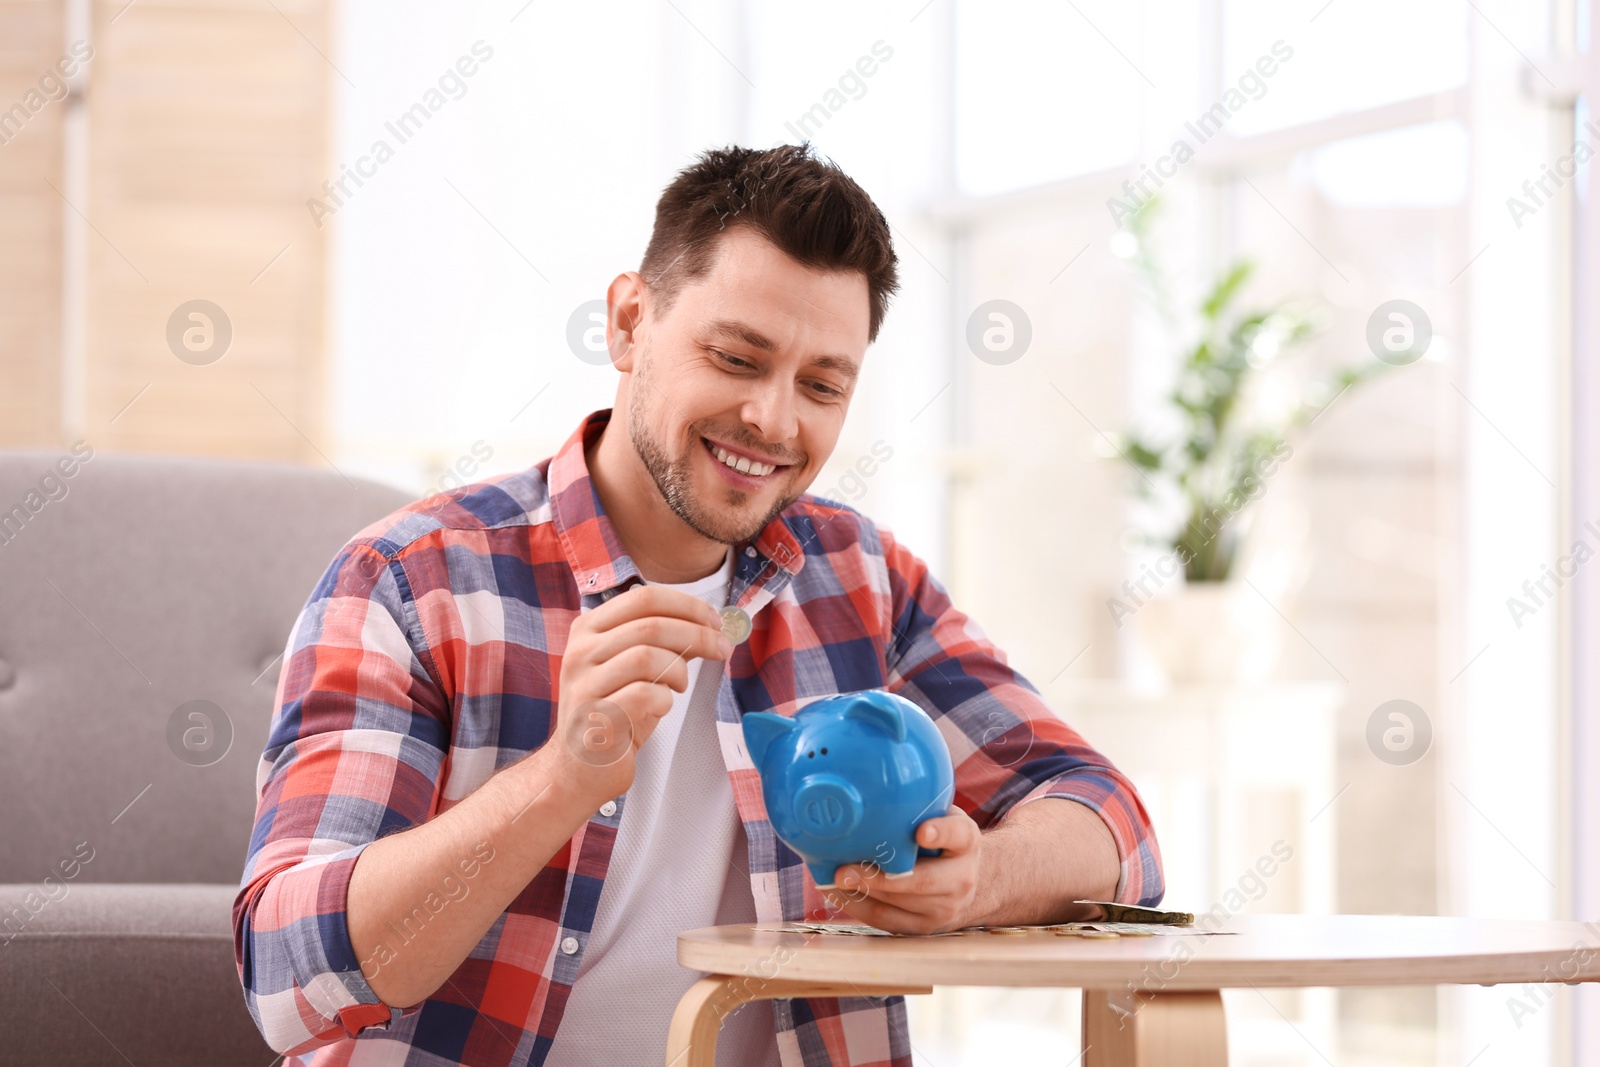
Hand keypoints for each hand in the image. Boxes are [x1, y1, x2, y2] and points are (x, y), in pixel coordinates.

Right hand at [547, 584, 731, 806]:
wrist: (579, 767)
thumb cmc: (614, 713)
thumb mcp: (633, 668)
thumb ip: (661, 642)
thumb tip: (709, 624)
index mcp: (589, 629)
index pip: (643, 597)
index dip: (687, 605)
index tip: (715, 621)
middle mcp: (580, 651)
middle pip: (650, 624)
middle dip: (697, 634)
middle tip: (722, 648)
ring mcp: (584, 684)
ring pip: (647, 656)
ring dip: (678, 670)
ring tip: (679, 686)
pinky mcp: (594, 717)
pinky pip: (644, 694)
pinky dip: (665, 699)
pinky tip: (660, 707)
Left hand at [821, 806, 983, 934]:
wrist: (968, 883)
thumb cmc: (943, 841)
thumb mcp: (944, 817)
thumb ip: (922, 807)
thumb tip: (871, 787)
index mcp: (967, 843)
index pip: (958, 834)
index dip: (940, 832)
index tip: (921, 831)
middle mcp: (961, 880)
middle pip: (920, 882)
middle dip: (878, 878)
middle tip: (844, 870)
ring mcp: (943, 909)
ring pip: (897, 904)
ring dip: (859, 893)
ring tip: (830, 878)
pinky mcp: (922, 928)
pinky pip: (884, 920)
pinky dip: (856, 906)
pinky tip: (835, 891)